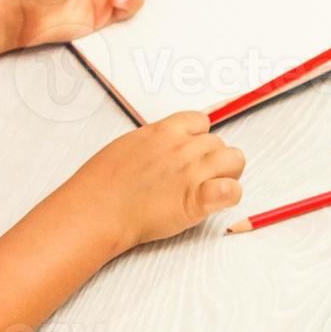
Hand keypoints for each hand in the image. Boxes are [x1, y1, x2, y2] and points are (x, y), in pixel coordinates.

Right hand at [50, 111, 244, 252]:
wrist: (96, 210)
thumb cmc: (103, 183)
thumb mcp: (128, 146)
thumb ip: (153, 143)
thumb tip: (163, 148)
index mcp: (165, 131)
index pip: (200, 121)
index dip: (200, 138)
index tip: (192, 153)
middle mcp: (182, 148)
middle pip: (218, 143)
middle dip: (213, 159)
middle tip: (198, 178)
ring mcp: (192, 173)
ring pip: (234, 159)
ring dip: (228, 172)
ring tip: (211, 188)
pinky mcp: (197, 200)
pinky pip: (231, 189)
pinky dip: (231, 194)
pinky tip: (219, 199)